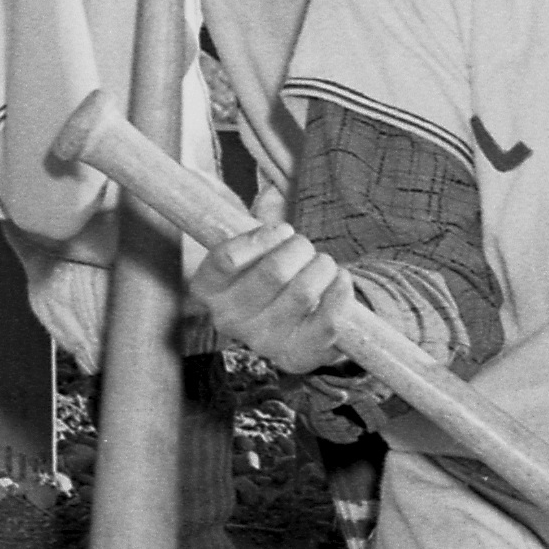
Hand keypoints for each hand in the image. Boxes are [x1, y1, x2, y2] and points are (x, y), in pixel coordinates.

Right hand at [194, 209, 369, 373]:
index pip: (227, 259)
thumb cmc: (269, 274)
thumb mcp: (253, 246)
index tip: (282, 229)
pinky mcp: (298, 357)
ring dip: (322, 266)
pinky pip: (329, 321)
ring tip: (322, 263)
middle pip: (273, 272)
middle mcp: (229, 321)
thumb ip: (258, 217)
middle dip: (299, 248)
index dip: (261, 237)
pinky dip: (341, 292)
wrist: (293, 322)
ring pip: (304, 292)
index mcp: (207, 290)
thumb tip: (273, 191)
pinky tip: (341, 280)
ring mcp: (263, 343)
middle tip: (304, 246)